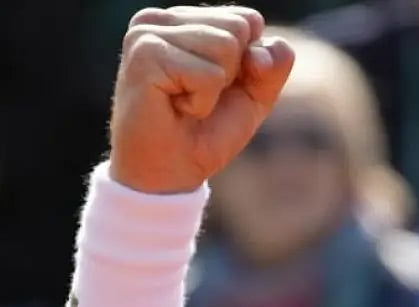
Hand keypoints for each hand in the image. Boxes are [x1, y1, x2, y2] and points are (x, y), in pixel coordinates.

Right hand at [108, 6, 294, 193]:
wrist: (169, 174)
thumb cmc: (205, 132)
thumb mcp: (253, 94)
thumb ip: (273, 63)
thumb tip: (262, 50)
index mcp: (183, 19)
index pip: (247, 19)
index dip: (248, 64)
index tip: (214, 89)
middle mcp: (160, 18)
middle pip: (238, 28)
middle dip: (231, 74)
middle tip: (196, 99)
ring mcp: (147, 33)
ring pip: (225, 46)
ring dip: (214, 90)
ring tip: (184, 104)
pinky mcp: (145, 55)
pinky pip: (208, 74)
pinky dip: (202, 102)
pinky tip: (174, 109)